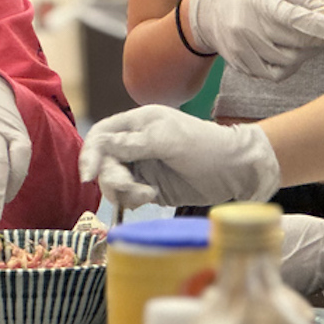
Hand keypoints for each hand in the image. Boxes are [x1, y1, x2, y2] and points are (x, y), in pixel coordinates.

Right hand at [79, 106, 279, 208]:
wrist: (235, 170)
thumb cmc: (205, 145)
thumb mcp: (168, 139)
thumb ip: (133, 143)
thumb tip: (101, 145)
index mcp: (138, 124)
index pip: (101, 136)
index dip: (90, 155)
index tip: (88, 175)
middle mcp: (135, 145)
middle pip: (104, 163)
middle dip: (113, 178)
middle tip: (130, 188)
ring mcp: (143, 167)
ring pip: (114, 182)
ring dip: (124, 192)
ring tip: (148, 195)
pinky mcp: (150, 188)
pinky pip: (128, 197)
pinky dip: (133, 200)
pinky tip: (152, 198)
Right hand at [186, 0, 323, 80]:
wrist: (205, 8)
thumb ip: (304, 1)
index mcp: (258, 2)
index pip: (295, 18)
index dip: (321, 27)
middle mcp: (248, 28)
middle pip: (295, 43)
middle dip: (320, 40)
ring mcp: (242, 49)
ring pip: (288, 61)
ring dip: (306, 54)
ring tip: (310, 41)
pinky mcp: (240, 64)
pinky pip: (274, 73)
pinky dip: (289, 65)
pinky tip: (290, 52)